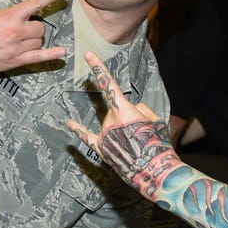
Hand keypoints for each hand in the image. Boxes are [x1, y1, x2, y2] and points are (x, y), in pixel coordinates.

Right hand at [0, 0, 68, 72]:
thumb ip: (12, 16)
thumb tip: (28, 18)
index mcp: (10, 16)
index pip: (35, 3)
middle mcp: (15, 31)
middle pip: (40, 28)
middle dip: (34, 28)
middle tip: (22, 30)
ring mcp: (17, 47)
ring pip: (39, 41)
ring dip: (34, 40)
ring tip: (18, 41)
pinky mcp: (15, 61)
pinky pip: (39, 57)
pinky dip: (52, 54)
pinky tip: (62, 52)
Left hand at [67, 50, 176, 194]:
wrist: (155, 172)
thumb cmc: (157, 144)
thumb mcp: (155, 120)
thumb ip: (139, 109)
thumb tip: (129, 112)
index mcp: (125, 111)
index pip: (109, 84)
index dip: (98, 68)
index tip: (88, 54)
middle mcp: (111, 121)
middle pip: (117, 109)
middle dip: (129, 117)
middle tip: (142, 134)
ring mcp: (104, 136)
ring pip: (111, 123)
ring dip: (122, 130)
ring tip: (136, 145)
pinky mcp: (102, 149)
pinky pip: (88, 137)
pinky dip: (79, 130)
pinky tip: (69, 122)